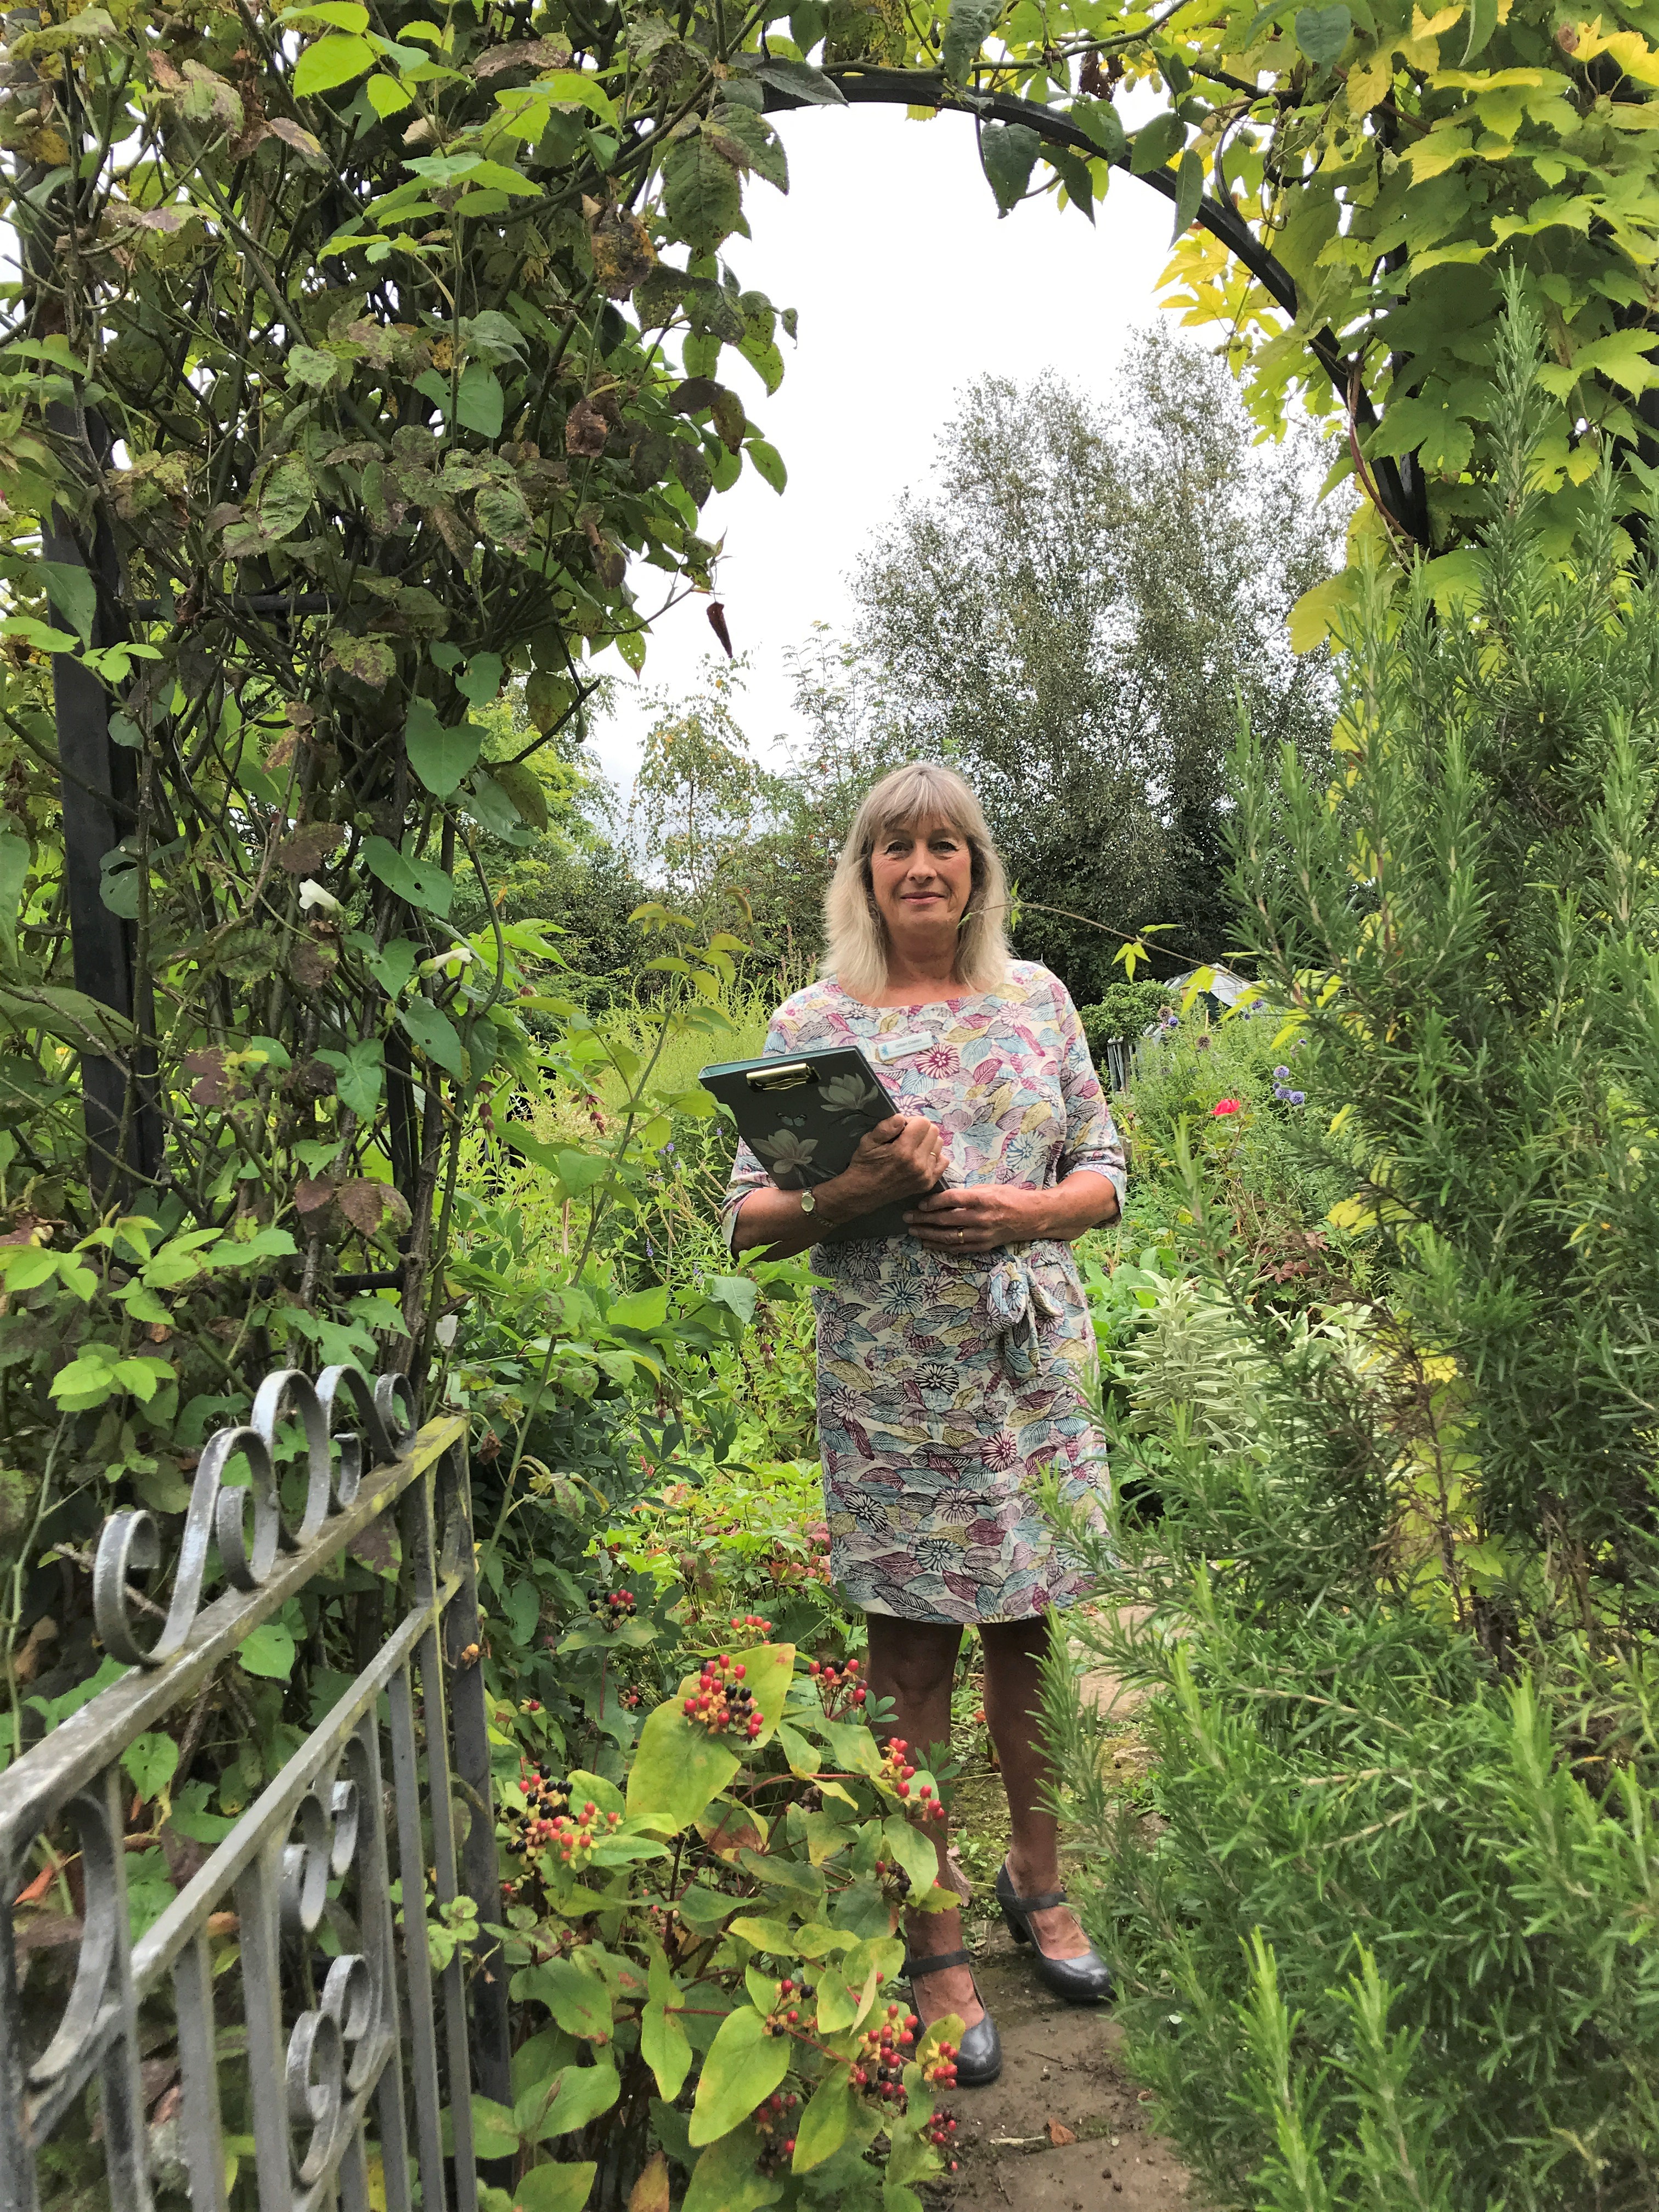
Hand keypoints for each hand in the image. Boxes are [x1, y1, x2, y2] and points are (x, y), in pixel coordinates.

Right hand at [817, 1115, 944, 1224]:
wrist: (863, 1193)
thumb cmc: (864, 1164)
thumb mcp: (867, 1141)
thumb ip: (885, 1127)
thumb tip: (902, 1117)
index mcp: (903, 1150)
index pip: (923, 1122)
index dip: (912, 1121)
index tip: (903, 1127)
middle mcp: (917, 1162)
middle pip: (934, 1132)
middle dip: (921, 1129)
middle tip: (908, 1136)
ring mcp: (924, 1174)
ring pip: (939, 1145)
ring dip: (928, 1141)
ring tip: (914, 1147)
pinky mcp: (927, 1183)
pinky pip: (943, 1162)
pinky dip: (935, 1156)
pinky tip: (922, 1157)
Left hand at [904, 1182, 1043, 1252]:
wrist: (1032, 1217)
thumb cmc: (1009, 1197)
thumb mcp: (989, 1187)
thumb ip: (967, 1193)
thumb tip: (942, 1196)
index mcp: (982, 1199)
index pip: (951, 1199)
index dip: (933, 1202)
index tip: (920, 1204)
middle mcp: (981, 1218)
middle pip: (946, 1219)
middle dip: (923, 1219)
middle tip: (907, 1218)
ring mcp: (982, 1234)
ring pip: (949, 1237)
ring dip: (928, 1234)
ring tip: (914, 1231)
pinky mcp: (983, 1246)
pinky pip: (959, 1248)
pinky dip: (942, 1247)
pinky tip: (929, 1244)